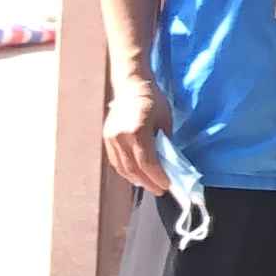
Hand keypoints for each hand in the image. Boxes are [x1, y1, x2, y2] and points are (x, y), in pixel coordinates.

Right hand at [101, 76, 172, 196]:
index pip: (147, 163)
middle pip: (133, 169)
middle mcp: (120, 136)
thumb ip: (165, 143)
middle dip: (148, 182)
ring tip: (149, 185)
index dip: (157, 177)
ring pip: (122, 167)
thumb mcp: (165, 121)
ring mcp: (111, 138)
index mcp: (137, 131)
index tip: (167, 185)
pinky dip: (126, 171)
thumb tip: (169, 164)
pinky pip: (116, 160)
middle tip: (160, 190)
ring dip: (136, 180)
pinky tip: (136, 175)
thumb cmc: (153, 100)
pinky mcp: (106, 137)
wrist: (131, 85)